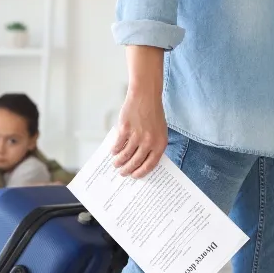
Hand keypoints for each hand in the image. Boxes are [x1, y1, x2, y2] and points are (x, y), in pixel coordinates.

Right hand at [111, 46, 166, 178]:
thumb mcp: (160, 131)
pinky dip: (114, 150)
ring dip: (119, 162)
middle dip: (127, 170)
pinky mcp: (125, 129)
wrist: (145, 96)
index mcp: (160, 144)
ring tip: (115, 163)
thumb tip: (141, 161)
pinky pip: (118, 145)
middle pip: (136, 162)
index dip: (141, 173)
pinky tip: (113, 151)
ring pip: (125, 156)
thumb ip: (153, 145)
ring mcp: (137, 136)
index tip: (134, 176)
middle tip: (122, 173)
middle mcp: (149, 142)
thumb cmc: (153, 113)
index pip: (150, 165)